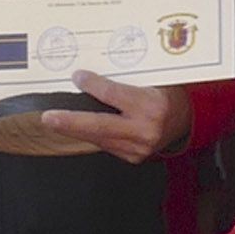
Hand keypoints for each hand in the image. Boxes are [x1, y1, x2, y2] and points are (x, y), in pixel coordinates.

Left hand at [0, 73, 185, 162]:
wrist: (185, 119)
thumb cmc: (167, 94)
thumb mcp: (152, 80)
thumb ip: (125, 81)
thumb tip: (91, 76)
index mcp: (152, 106)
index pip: (114, 95)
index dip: (93, 85)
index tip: (77, 77)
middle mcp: (146, 129)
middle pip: (100, 126)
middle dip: (71, 122)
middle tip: (48, 119)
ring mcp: (139, 147)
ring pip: (99, 138)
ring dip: (75, 129)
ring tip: (55, 121)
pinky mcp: (133, 157)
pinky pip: (105, 144)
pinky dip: (91, 135)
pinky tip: (78, 128)